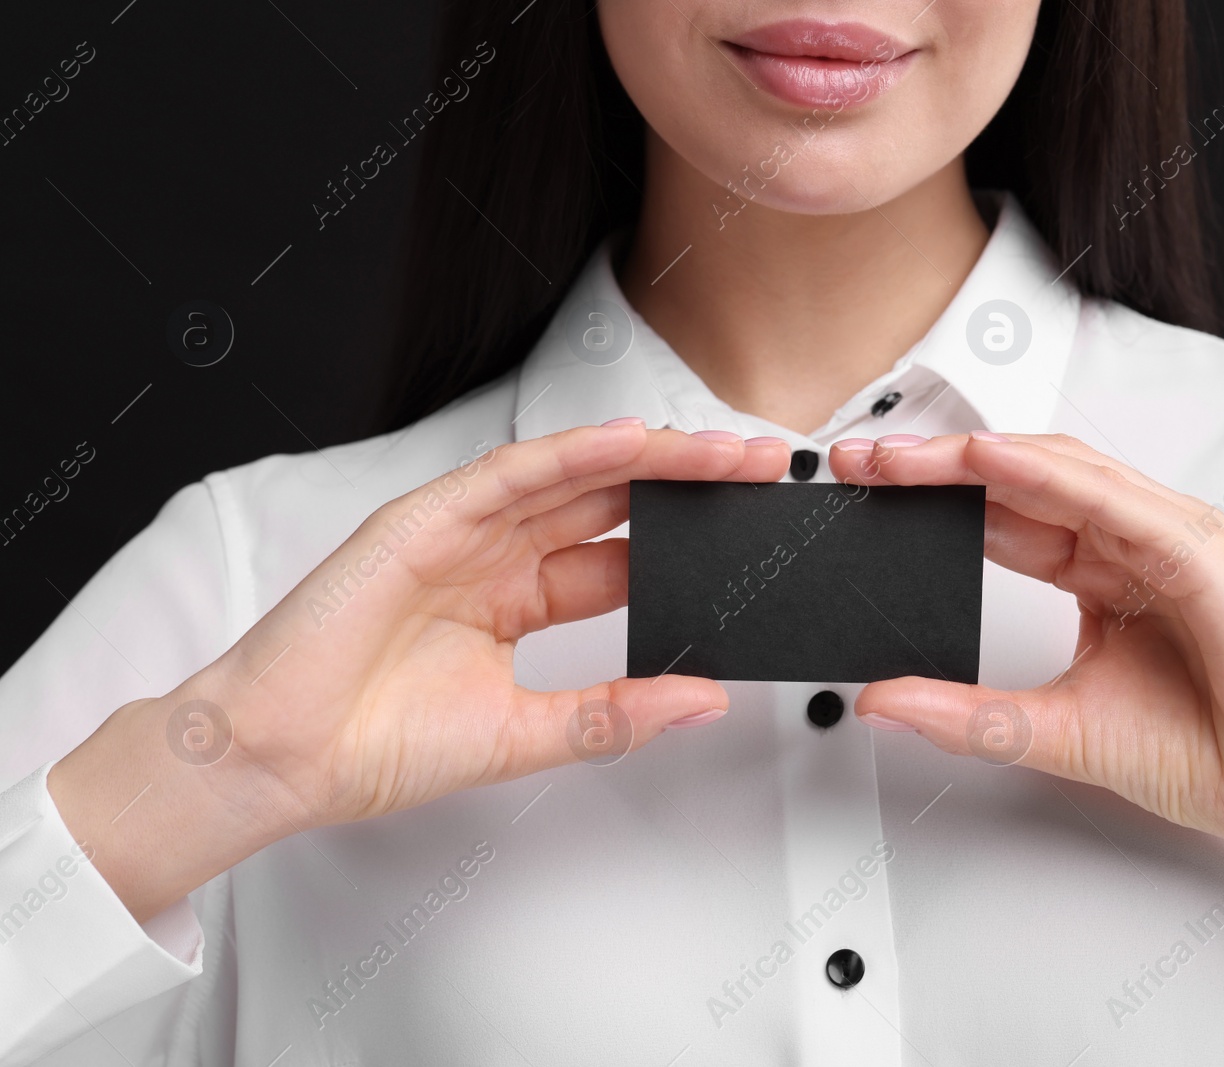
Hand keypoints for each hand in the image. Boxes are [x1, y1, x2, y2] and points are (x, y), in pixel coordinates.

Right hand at [50, 423, 788, 920]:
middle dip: (690, 484)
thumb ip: (610, 715)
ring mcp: (463, 534)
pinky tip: (632, 442)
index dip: (687, 543)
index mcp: (519, 602)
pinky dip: (572, 454)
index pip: (621, 558)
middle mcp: (497, 558)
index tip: (751, 536)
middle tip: (763, 470)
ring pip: (575, 477)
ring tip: (726, 451)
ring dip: (652, 458)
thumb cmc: (375, 746)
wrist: (279, 758)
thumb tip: (700, 699)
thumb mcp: (522, 736)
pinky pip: (510, 476)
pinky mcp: (423, 519)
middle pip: (613, 504)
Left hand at [831, 431, 1223, 967]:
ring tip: (901, 456)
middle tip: (858, 463)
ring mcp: (1167, 538)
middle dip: (935, 468)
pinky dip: (1048, 476)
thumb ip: (966, 713)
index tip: (859, 495)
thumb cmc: (1200, 754)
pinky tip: (987, 460)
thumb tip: (879, 700)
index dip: (929, 501)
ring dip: (975, 459)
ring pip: (1058, 475)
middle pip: (1018, 484)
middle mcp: (1129, 543)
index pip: (1000, 518)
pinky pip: (1112, 501)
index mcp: (1099, 573)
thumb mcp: (1052, 730)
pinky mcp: (1198, 552)